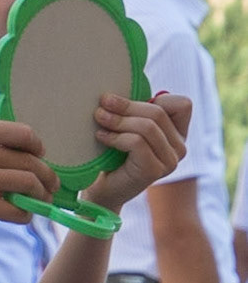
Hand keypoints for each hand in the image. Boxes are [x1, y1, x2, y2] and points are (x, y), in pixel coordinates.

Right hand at [0, 120, 59, 232]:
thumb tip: (35, 157)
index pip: (26, 134)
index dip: (38, 149)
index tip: (38, 158)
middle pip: (33, 162)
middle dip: (47, 177)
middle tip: (50, 186)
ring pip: (31, 185)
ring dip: (41, 196)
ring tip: (38, 201)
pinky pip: (20, 211)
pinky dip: (26, 215)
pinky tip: (19, 214)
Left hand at [84, 93, 189, 209]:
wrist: (102, 190)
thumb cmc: (111, 155)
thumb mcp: (127, 128)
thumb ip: (134, 112)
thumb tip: (117, 92)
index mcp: (177, 134)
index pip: (182, 104)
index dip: (157, 99)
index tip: (129, 103)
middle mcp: (179, 148)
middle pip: (158, 112)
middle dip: (127, 105)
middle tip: (102, 103)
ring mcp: (169, 161)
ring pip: (147, 127)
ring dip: (118, 120)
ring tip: (99, 118)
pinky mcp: (154, 170)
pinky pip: (137, 143)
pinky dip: (116, 136)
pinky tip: (101, 136)